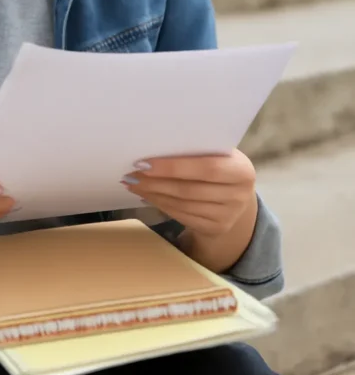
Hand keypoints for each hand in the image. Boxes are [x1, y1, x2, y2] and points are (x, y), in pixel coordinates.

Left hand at [123, 150, 256, 237]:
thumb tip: (154, 146)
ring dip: (154, 194)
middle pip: (189, 189)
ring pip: (182, 205)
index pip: (206, 168)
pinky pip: (181, 216)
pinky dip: (160, 205)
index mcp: (241, 170)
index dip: (174, 167)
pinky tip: (147, 196)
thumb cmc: (221, 166)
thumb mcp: (218, 154)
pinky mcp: (215, 229)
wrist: (236, 197)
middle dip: (155, 182)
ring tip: (134, 184)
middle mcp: (239, 195)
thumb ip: (197, 150)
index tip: (144, 162)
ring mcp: (228, 216)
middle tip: (131, 174)